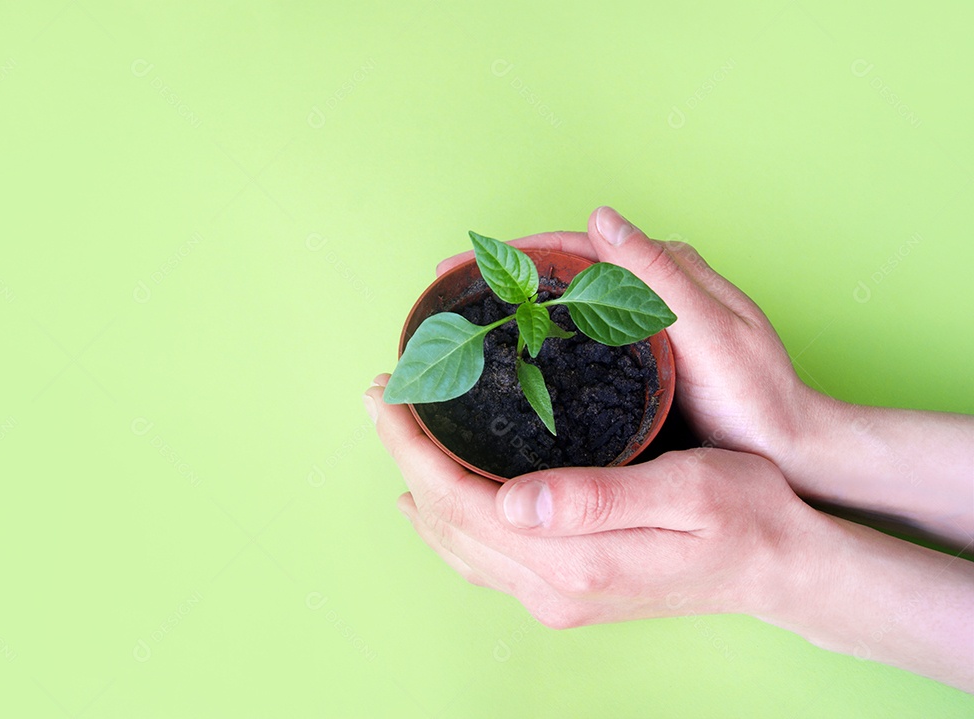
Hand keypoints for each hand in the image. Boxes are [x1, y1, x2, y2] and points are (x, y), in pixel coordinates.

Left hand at [364, 374, 818, 627]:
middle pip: (446, 520)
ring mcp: (556, 600)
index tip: (389, 395)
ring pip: (456, 545)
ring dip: (420, 485)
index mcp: (574, 561)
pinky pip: (481, 561)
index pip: (459, 498)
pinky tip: (438, 498)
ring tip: (400, 433)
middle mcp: (553, 590)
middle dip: (405, 455)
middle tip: (383, 397)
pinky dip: (447, 522)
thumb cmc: (746, 514)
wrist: (779, 569)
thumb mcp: (689, 490)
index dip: (414, 444)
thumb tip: (513, 500)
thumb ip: (597, 499)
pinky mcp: (566, 596)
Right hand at [436, 207, 818, 469]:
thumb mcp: (713, 333)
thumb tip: (602, 217)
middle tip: (445, 297)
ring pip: (563, 309)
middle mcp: (647, 292)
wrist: (788, 454)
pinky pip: (574, 344)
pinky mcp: (634, 364)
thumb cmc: (760, 397)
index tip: (460, 266)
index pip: (575, 246)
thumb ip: (662, 278)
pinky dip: (537, 346)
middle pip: (560, 274)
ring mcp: (638, 329)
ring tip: (461, 326)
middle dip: (501, 278)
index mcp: (665, 271)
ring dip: (513, 311)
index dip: (513, 252)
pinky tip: (508, 365)